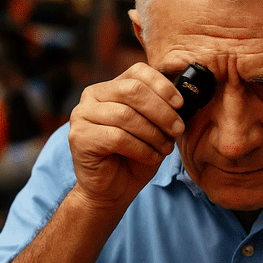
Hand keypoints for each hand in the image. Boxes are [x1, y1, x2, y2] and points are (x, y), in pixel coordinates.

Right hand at [67, 63, 184, 208]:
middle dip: (161, 111)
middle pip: (133, 90)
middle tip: (177, 129)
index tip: (180, 104)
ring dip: (153, 134)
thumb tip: (183, 101)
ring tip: (165, 148)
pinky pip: (117, 137)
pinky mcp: (79, 137)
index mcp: (111, 87)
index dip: (162, 85)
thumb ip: (162, 110)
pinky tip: (151, 157)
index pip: (137, 72)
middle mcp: (92, 95)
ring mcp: (82, 115)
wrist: (112, 190)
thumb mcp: (153, 128)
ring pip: (126, 115)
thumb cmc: (134, 157)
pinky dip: (141, 149)